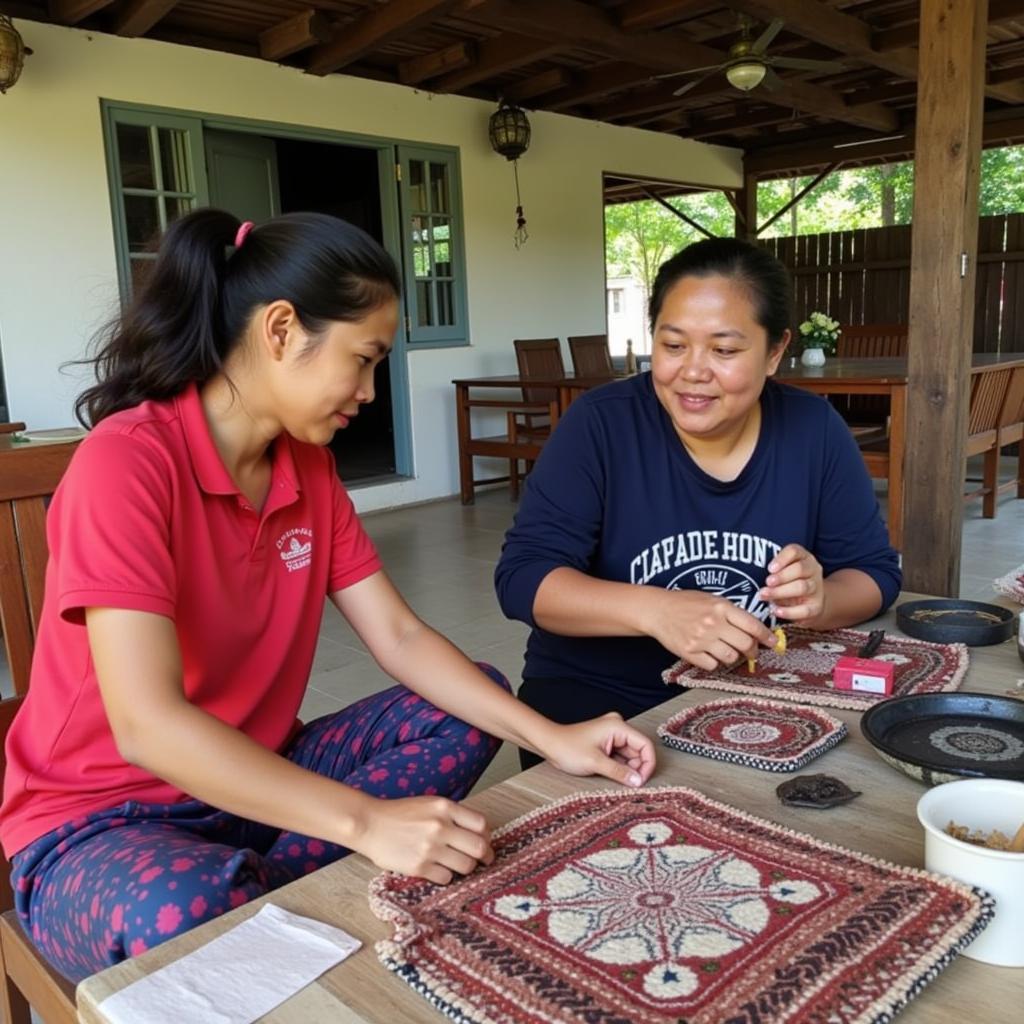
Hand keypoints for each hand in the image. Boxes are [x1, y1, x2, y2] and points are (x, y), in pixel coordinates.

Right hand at [354, 795, 492, 884]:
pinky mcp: (419, 867)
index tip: (485, 842)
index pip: (481, 824)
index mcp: (444, 807)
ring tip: (459, 865)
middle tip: (485, 861)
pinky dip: (446, 875)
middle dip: (486, 856)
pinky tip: (438, 869)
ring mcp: (430, 848)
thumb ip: (452, 815)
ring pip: (466, 866)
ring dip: (466, 868)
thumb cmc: (400, 814)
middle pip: (480, 848)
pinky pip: (447, 878)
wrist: (369, 824)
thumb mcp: (429, 804)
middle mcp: (440, 826)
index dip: (487, 836)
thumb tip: (479, 833)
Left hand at [541, 713, 655, 787]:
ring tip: (619, 780)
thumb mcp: (595, 763)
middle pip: (639, 750)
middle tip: (631, 784)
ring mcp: (612, 735)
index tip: (644, 780)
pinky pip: (621, 756)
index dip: (648, 763)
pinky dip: (620, 767)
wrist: (549, 744)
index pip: (645, 744)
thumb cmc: (567, 748)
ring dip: (628, 769)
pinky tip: (614, 775)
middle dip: (637, 768)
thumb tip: (638, 781)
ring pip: (630, 755)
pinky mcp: (607, 743)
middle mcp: (617, 728)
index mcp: (618, 726)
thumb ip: (619, 772)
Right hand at [647, 589, 777, 671]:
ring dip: (733, 656)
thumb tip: (755, 631)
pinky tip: (709, 653)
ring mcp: (701, 639)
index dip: (767, 637)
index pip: (753, 625)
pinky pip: (712, 665)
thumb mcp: (712, 600)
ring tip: (726, 650)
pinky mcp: (689, 652)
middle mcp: (713, 623)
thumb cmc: (686, 603)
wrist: (658, 610)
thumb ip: (733, 613)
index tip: (773, 643)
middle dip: (752, 650)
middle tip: (751, 651)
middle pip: (746, 644)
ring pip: (731, 657)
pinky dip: (714, 662)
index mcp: (721, 607)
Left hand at [760, 544, 825, 622]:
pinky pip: (805, 609)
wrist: (811, 602)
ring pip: (802, 587)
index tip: (769, 568)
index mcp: (803, 557)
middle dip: (780, 576)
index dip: (782, 558)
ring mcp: (817, 589)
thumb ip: (773, 570)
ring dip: (781, 592)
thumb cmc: (789, 582)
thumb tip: (748, 573)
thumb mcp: (782, 571)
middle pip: (800, 569)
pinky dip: (789, 611)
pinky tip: (776, 610)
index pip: (795, 551)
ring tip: (765, 595)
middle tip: (766, 583)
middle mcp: (813, 570)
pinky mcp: (816, 607)